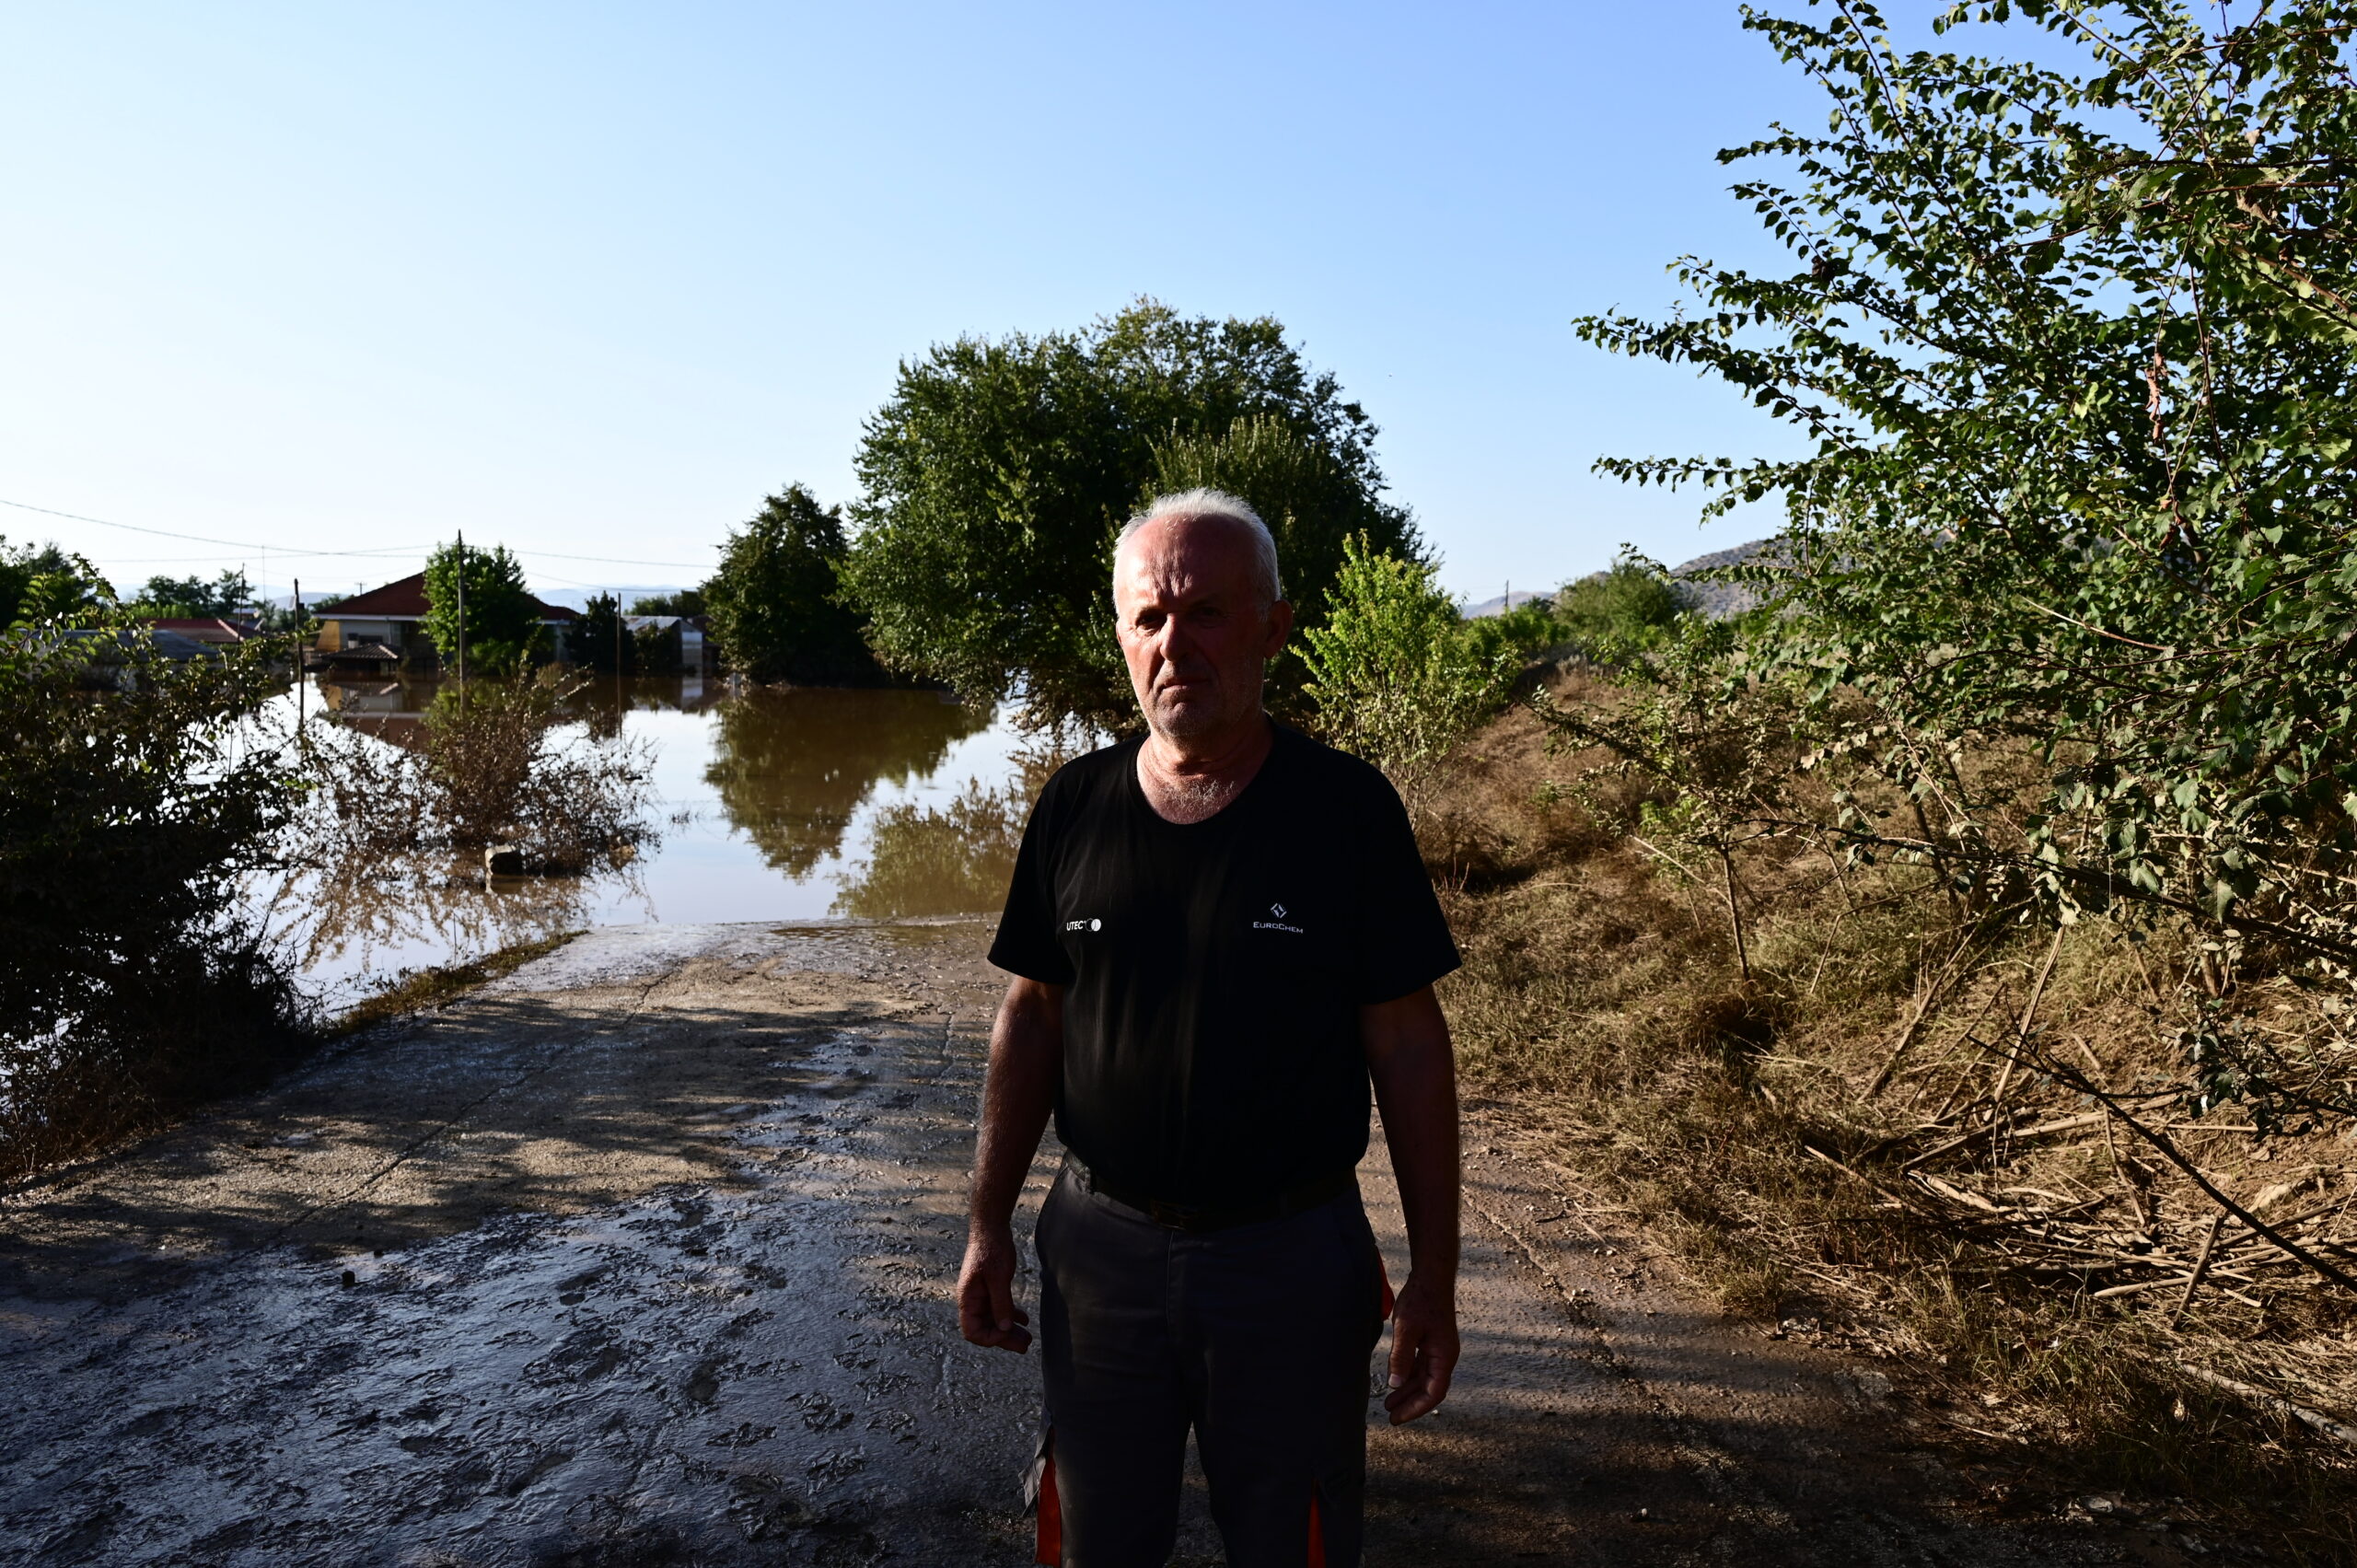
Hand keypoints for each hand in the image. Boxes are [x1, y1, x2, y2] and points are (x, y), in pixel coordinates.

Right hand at [957, 1225, 1032, 1352]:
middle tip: (1025, 1346)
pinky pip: (1000, 1309)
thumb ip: (1000, 1303)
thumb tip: (1004, 1328)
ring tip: (1028, 1338)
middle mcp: (973, 1301)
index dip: (989, 1338)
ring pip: (995, 1320)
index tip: (1008, 1336)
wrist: (991, 1228)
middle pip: (986, 1329)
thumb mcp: (998, 1277)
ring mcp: (982, 1295)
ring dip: (1010, 1331)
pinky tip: (1024, 1321)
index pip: (972, 1331)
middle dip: (1004, 1339)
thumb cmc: (991, 1249)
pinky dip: (1011, 1316)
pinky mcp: (992, 1288)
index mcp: (968, 1299)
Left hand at [1382, 1271, 1456, 1423]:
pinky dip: (1408, 1376)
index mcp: (1444, 1356)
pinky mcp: (1430, 1342)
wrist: (1431, 1277)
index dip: (1417, 1408)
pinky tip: (1395, 1382)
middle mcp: (1444, 1356)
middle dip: (1410, 1404)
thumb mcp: (1406, 1329)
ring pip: (1424, 1379)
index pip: (1434, 1392)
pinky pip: (1420, 1366)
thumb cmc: (1421, 1300)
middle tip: (1390, 1416)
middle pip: (1429, 1389)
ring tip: (1388, 1404)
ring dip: (1407, 1392)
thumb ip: (1401, 1357)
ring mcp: (1438, 1350)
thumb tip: (1394, 1385)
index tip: (1398, 1417)